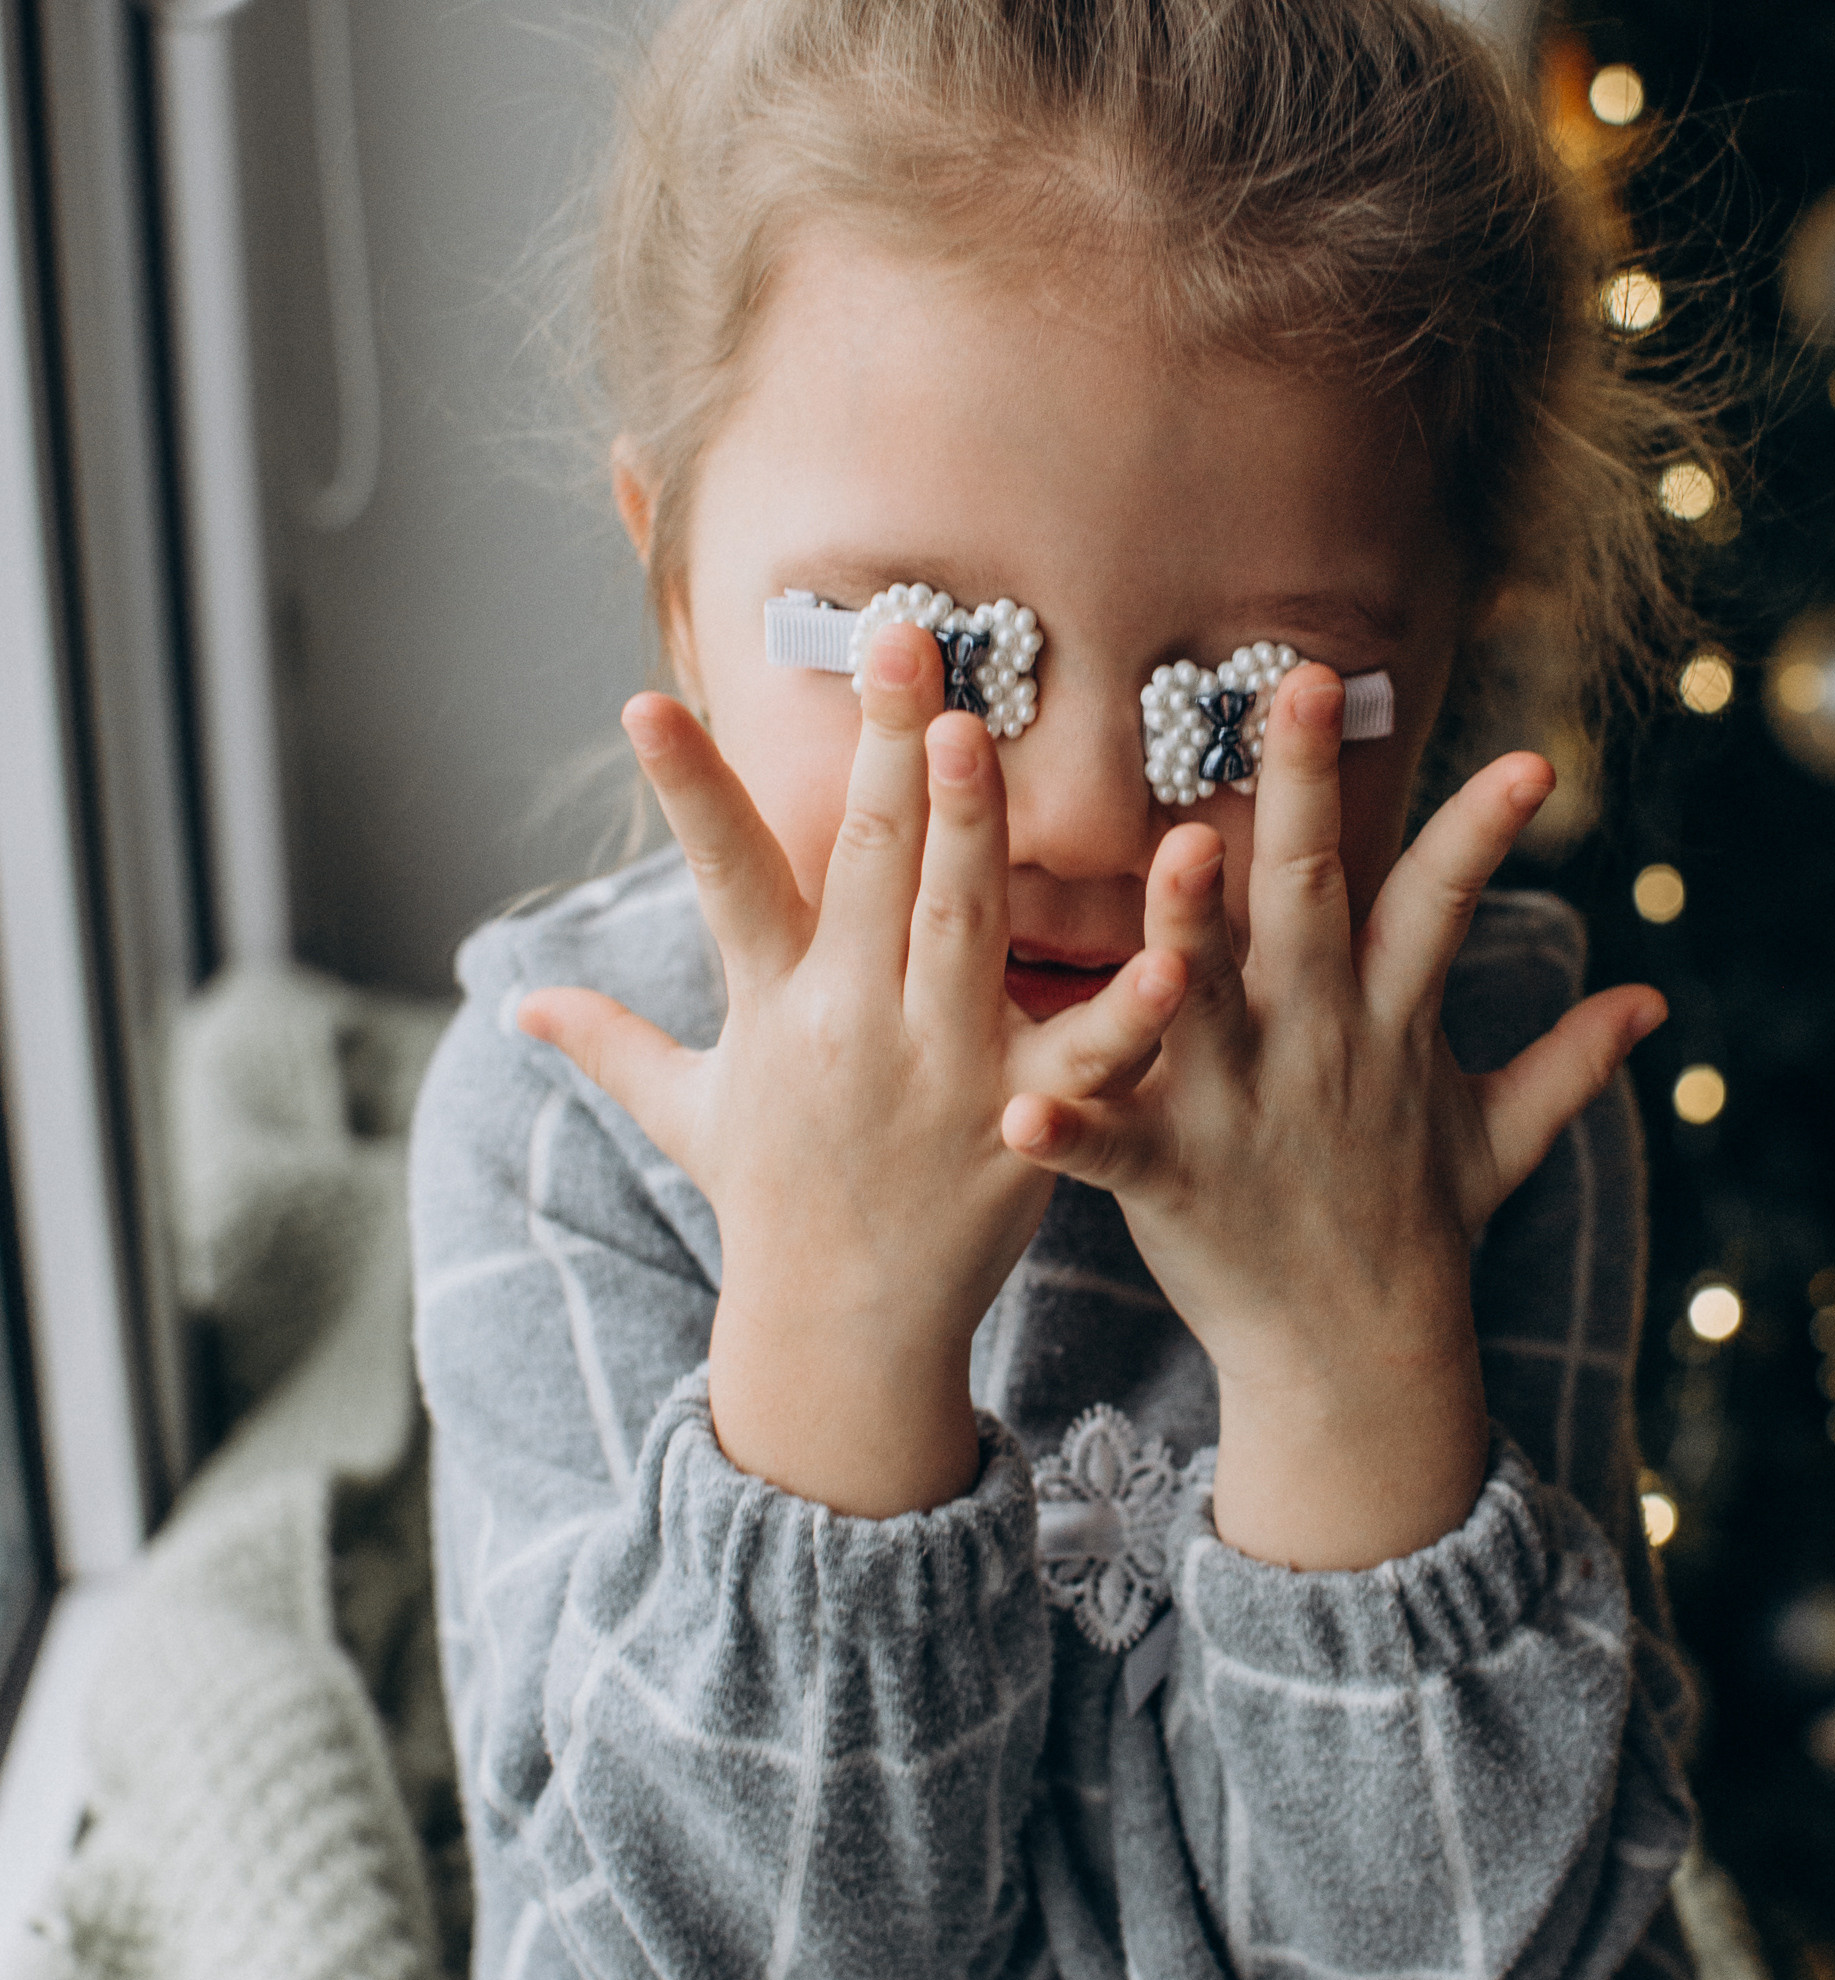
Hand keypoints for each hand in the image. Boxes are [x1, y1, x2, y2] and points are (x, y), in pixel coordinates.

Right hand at [515, 628, 1185, 1512]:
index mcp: (777, 1004)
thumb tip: (516, 998)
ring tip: (974, 733)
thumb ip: (612, 1041)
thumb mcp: (685, 1114)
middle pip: (871, 866)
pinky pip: (1090, 1052)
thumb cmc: (773, 1205)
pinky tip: (1174, 947)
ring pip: (962, 925)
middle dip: (881, 751)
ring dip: (971, 828)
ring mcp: (939, 1069)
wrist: (842, 1337)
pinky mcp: (1022, 1122)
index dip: (686, 790)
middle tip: (902, 642)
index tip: (648, 701)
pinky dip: (1134, 1005)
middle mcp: (852, 1023)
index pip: (721, 876)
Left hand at [999, 668, 1663, 1568]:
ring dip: (1188, 929)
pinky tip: (1017, 1105)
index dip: (1486, 832)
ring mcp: (1241, 1109)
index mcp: (1383, 1020)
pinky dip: (1067, 1129)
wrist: (1356, 1365)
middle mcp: (1315, 1043)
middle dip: (1304, 790)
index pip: (1442, 904)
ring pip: (1207, 997)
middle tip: (1299, 686)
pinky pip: (1110, 1147)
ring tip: (1173, 852)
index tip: (1536, 759)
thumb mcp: (1499, 1140)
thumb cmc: (1413, 1231)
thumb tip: (1652, 1002)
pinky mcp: (1172, 1179)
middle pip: (1309, 897)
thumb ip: (1566, 1061)